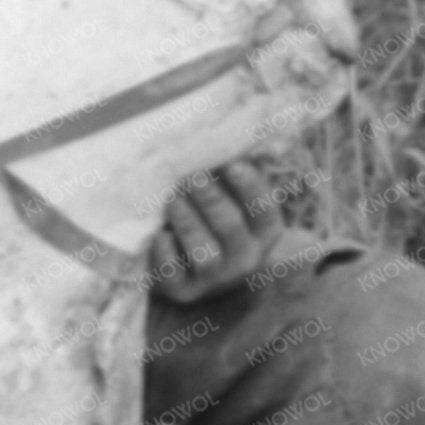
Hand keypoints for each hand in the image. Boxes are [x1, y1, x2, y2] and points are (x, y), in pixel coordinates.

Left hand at [152, 159, 281, 305]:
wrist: (201, 276)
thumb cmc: (218, 222)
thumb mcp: (236, 202)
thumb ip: (238, 174)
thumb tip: (238, 135)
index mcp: (264, 232)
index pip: (264, 209)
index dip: (249, 186)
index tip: (231, 165)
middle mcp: (245, 257)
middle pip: (229, 226)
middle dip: (210, 199)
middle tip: (193, 177)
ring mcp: (215, 277)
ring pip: (203, 251)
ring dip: (188, 222)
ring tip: (174, 200)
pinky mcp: (184, 290)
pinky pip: (173, 271)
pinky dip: (165, 251)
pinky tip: (160, 235)